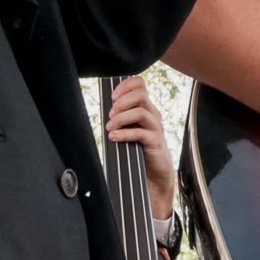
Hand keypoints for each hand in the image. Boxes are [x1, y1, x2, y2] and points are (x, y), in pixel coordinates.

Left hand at [106, 73, 176, 222]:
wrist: (154, 175)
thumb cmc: (139, 151)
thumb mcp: (130, 129)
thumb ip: (121, 117)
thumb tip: (105, 110)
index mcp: (146, 108)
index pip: (140, 85)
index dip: (125, 86)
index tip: (112, 96)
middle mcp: (152, 115)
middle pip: (140, 95)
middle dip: (122, 102)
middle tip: (110, 114)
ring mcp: (155, 128)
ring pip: (141, 112)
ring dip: (121, 118)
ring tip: (110, 127)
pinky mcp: (155, 142)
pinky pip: (140, 133)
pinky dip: (125, 134)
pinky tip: (114, 137)